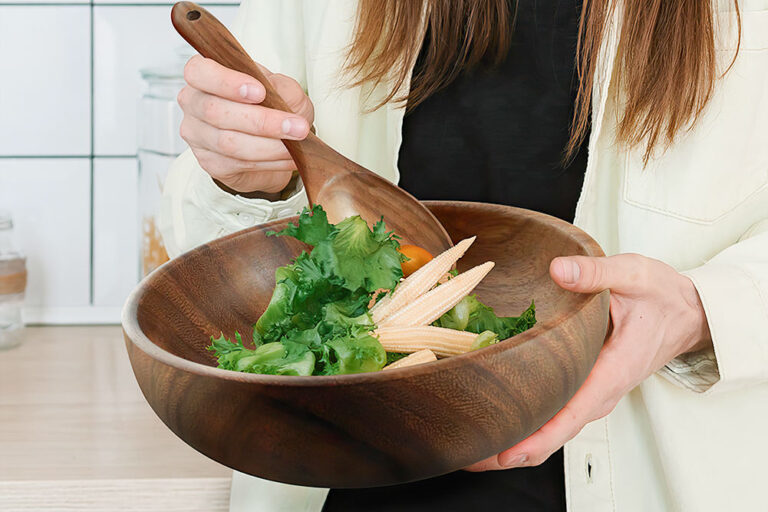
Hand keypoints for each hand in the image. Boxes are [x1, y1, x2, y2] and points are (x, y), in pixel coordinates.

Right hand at [177, 55, 314, 193]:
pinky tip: (290, 158)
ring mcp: (197, 136)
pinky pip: (239, 163)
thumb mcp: (282, 89)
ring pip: (228, 142)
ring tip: (298, 144)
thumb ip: (280, 87)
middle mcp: (193, 103)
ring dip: (270, 145)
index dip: (226, 82)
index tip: (260, 92)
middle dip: (261, 121)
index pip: (199, 72)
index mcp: (204, 75)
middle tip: (297, 126)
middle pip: (215, 111)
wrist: (271, 143)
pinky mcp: (211, 163)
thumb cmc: (270, 106)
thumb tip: (278, 94)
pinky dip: (270, 161)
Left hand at [465, 253, 710, 471]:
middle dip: (515, 447)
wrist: (689, 313)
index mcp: (614, 370)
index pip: (573, 413)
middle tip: (471, 456)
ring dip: (519, 439)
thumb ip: (596, 272)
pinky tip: (501, 423)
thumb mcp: (634, 274)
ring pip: (556, 426)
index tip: (507, 453)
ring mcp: (596, 392)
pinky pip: (558, 412)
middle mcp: (604, 391)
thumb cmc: (663, 297)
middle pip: (557, 431)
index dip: (539, 436)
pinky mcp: (588, 387)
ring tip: (476, 449)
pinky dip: (530, 423)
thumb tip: (559, 270)